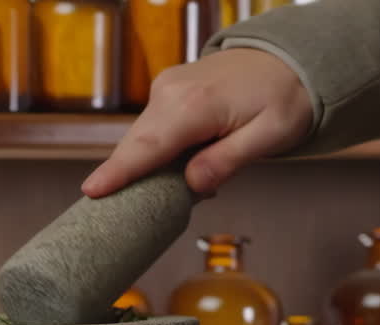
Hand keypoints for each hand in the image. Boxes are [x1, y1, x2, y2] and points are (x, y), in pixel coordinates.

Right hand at [81, 48, 311, 197]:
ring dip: (149, 167)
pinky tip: (183, 165)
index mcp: (195, 105)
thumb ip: (228, 160)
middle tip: (136, 211)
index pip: (148, 146)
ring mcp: (166, 88)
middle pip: (136, 145)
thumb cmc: (284, 98)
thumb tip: (192, 185)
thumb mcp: (271, 136)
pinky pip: (152, 129)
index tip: (92, 191)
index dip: (119, 172)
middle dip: (128, 178)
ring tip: (182, 186)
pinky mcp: (167, 91)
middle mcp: (171, 92)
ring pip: (142, 139)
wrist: (287, 59)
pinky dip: (158, 151)